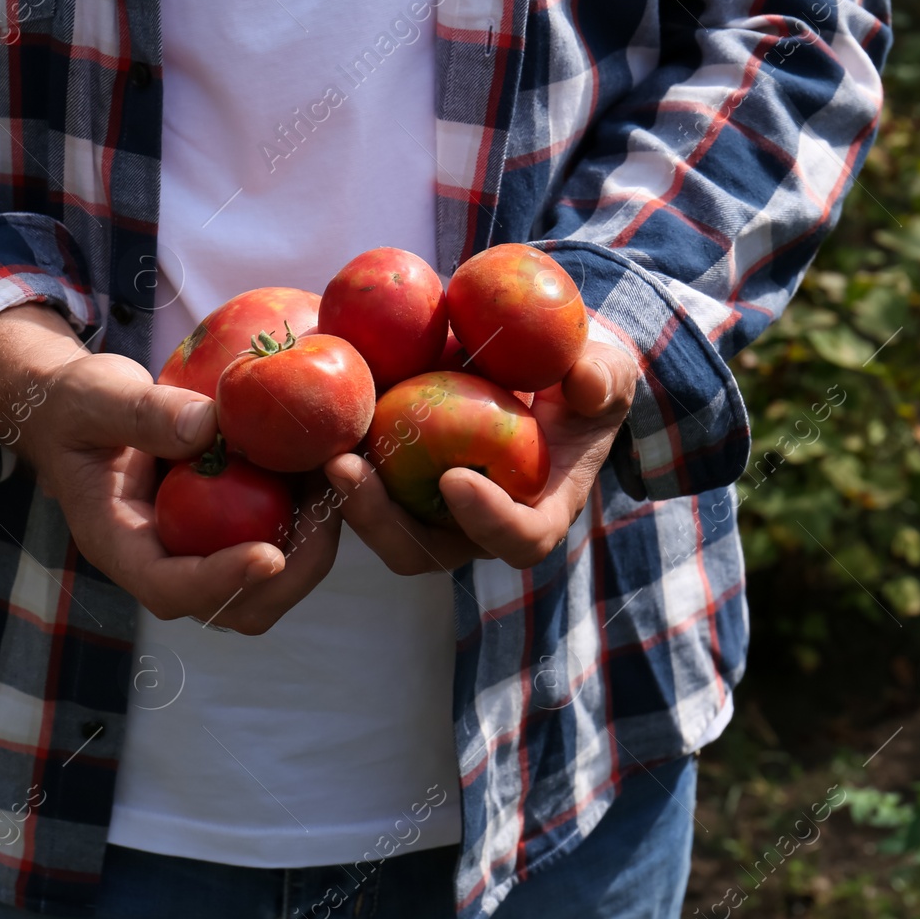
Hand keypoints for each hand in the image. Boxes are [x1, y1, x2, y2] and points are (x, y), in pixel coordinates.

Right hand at [0, 304, 340, 633]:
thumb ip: (142, 412)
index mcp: (120, 545)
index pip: (170, 588)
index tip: (268, 556)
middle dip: (290, 574)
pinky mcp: (230, 529)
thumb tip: (207, 427)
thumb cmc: (77, 405)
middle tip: (327, 513)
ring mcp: (202, 551)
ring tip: (338, 480)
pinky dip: (311, 514)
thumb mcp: (96, 397)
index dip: (222, 581)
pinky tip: (332, 465)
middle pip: (236, 607)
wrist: (80, 410)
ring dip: (313, 543)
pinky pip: (280, 540)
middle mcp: (166, 562)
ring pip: (270, 584)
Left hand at [324, 339, 637, 572]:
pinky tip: (312, 429)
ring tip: (326, 455)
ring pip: (382, 529)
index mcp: (538, 509)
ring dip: (349, 501)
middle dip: (384, 521)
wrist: (541, 366)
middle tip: (351, 470)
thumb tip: (584, 385)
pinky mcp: (397, 482)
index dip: (489, 522)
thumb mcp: (607, 369)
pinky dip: (337, 468)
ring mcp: (432, 509)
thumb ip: (603, 378)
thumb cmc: (580, 376)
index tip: (457, 478)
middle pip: (426, 552)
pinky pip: (361, 488)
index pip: (519, 539)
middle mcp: (477, 525)